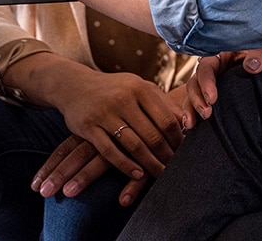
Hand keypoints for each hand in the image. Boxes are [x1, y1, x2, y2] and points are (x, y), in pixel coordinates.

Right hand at [31, 77, 191, 205]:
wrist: (74, 85)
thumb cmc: (114, 89)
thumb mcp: (138, 87)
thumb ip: (161, 102)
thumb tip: (187, 122)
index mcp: (139, 88)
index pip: (166, 118)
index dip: (177, 139)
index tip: (184, 153)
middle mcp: (123, 98)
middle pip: (152, 135)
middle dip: (166, 155)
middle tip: (175, 170)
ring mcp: (104, 113)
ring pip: (133, 145)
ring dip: (149, 164)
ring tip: (160, 176)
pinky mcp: (88, 127)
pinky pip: (110, 151)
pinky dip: (126, 165)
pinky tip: (137, 174)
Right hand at [186, 37, 261, 118]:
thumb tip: (251, 66)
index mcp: (225, 51)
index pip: (207, 64)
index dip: (206, 81)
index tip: (213, 99)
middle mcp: (219, 66)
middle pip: (196, 80)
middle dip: (196, 98)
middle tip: (206, 114)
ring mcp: (220, 81)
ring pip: (196, 92)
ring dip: (191, 108)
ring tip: (192, 125)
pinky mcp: (224, 95)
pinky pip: (204, 102)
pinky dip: (195, 113)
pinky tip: (191, 128)